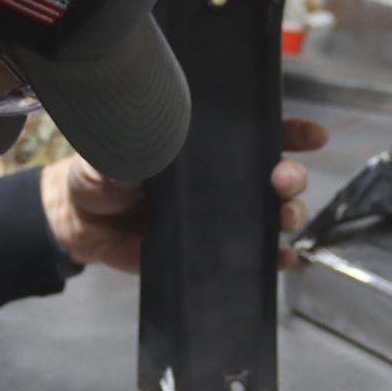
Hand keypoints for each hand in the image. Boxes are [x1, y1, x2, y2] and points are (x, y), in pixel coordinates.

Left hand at [40, 118, 329, 273]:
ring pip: (270, 212)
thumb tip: (151, 144)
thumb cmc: (99, 173)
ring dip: (287, 215)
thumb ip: (131, 146)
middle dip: (291, 176)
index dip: (290, 131)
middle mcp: (220, 175)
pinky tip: (281, 259)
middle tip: (283, 181)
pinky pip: (250, 254)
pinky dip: (272, 258)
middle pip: (274, 172)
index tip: (312, 135)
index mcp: (203, 144)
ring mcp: (219, 214)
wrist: (78, 223)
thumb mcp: (112, 151)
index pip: (255, 131)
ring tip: (283, 220)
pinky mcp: (210, 249)